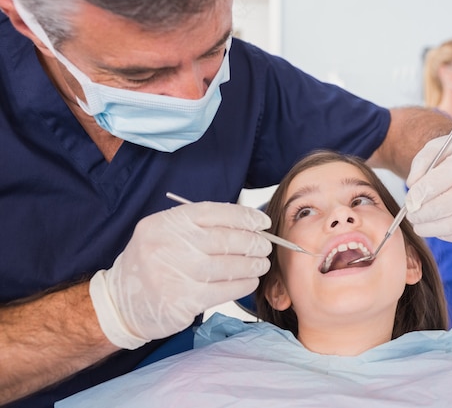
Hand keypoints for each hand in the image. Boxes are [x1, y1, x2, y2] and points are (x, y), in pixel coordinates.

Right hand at [89, 202, 271, 348]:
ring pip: (229, 265)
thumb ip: (196, 226)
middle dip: (253, 242)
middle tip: (265, 245)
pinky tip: (251, 281)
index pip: (213, 213)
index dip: (244, 216)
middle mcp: (168, 245)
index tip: (262, 222)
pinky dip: (244, 284)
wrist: (121, 303)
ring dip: (253, 264)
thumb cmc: (151, 263)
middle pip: (225, 239)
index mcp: (165, 224)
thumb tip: (244, 224)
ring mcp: (176, 274)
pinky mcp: (184, 301)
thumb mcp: (163, 233)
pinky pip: (225, 289)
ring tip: (262, 263)